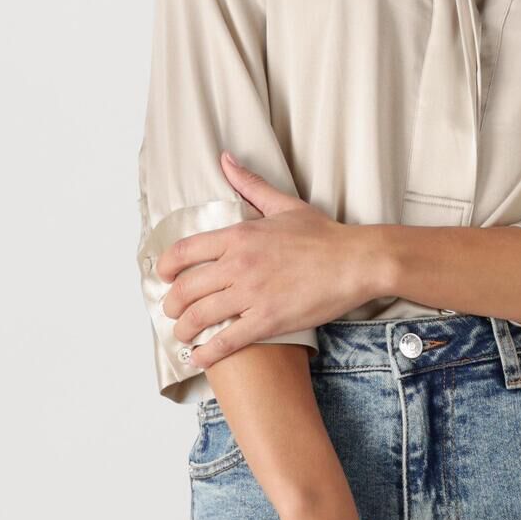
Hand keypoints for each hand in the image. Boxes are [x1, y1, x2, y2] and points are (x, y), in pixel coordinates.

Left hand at [157, 158, 375, 369]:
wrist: (356, 262)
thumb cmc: (324, 235)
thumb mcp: (283, 204)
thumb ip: (250, 185)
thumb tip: (225, 160)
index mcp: (239, 236)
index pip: (185, 251)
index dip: (166, 267)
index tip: (164, 276)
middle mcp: (239, 265)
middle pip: (187, 288)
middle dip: (171, 304)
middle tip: (171, 311)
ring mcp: (253, 294)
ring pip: (201, 316)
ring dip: (183, 329)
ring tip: (181, 335)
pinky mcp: (269, 321)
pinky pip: (228, 341)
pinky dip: (207, 353)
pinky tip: (197, 359)